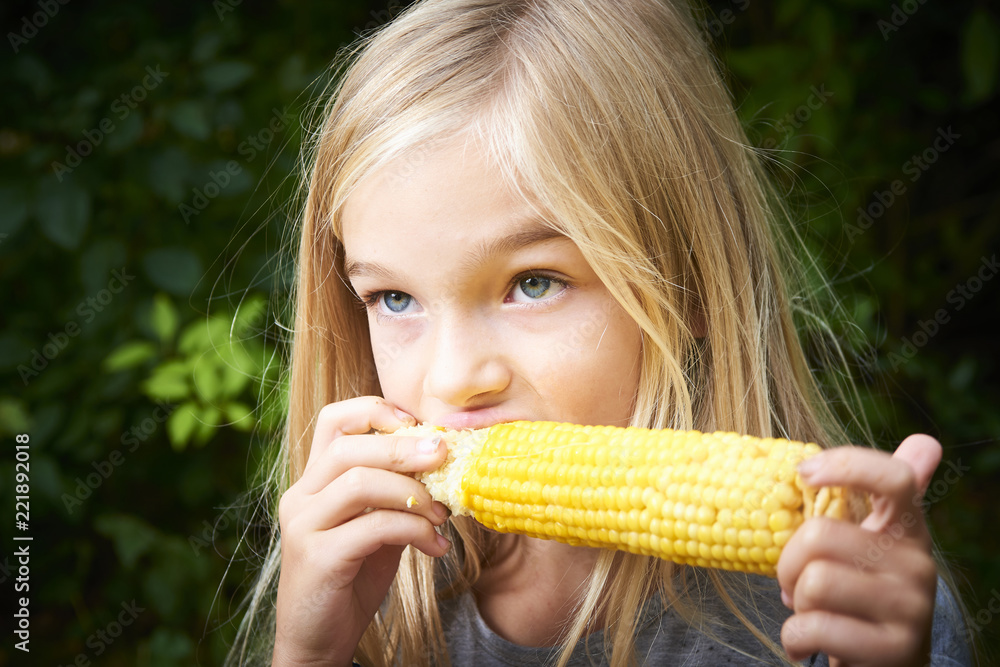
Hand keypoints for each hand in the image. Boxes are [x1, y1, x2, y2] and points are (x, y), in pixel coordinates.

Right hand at [271, 396, 450, 666]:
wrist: (320, 640)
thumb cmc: (352, 578)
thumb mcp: (377, 526)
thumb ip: (397, 493)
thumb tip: (444, 461)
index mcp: (313, 481)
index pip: (334, 420)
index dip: (376, 411)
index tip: (418, 424)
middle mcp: (301, 496)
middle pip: (351, 447)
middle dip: (405, 447)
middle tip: (445, 455)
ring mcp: (304, 526)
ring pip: (360, 482)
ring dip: (413, 492)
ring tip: (442, 514)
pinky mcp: (317, 558)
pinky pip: (373, 527)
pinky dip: (414, 531)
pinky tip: (436, 547)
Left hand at [777, 434, 942, 666]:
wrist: (886, 665)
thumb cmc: (862, 594)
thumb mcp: (873, 545)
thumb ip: (883, 495)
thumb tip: (926, 442)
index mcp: (908, 529)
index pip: (895, 478)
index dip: (847, 464)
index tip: (803, 472)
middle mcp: (918, 565)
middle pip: (820, 536)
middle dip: (787, 564)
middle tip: (792, 583)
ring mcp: (910, 609)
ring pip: (813, 583)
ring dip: (793, 603)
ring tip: (807, 613)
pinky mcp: (893, 649)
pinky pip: (814, 629)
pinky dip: (793, 639)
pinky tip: (804, 644)